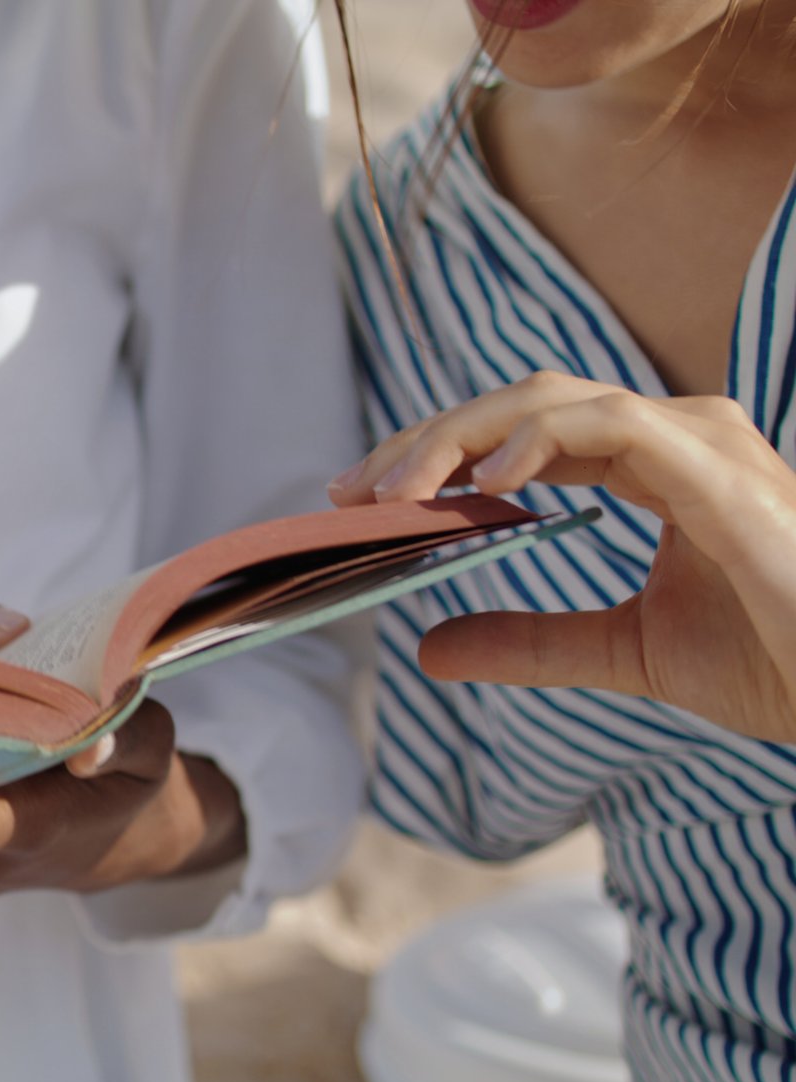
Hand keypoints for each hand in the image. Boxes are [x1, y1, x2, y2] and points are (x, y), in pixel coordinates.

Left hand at [329, 370, 795, 741]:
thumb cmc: (777, 657)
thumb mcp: (626, 650)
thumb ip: (533, 642)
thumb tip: (430, 648)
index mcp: (651, 462)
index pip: (521, 431)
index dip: (437, 452)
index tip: (362, 495)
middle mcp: (673, 433)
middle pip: (521, 402)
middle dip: (428, 437)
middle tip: (354, 489)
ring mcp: (700, 438)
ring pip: (550, 398)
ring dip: (461, 436)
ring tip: (398, 490)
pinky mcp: (719, 464)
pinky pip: (612, 423)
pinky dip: (538, 440)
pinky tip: (485, 485)